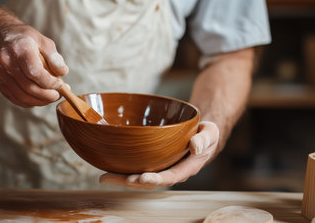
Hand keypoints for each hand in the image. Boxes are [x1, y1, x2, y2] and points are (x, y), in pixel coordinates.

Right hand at [0, 24, 68, 107]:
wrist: (0, 36)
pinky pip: (14, 98)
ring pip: (21, 96)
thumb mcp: (43, 41)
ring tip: (51, 97)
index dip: (49, 82)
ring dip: (39, 101)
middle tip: (58, 95)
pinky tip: (39, 99)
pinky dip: (29, 102)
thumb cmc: (25, 38)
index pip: (35, 72)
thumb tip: (62, 73)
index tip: (61, 85)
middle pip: (28, 87)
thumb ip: (54, 57)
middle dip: (46, 95)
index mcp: (19, 49)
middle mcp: (6, 61)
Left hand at [99, 121, 219, 188]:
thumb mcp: (210, 133)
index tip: (141, 179)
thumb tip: (195, 146)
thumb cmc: (205, 134)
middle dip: (130, 182)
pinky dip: (123, 169)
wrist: (201, 134)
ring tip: (104, 178)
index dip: (155, 180)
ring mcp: (161, 168)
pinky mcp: (154, 162)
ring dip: (122, 179)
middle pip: (149, 182)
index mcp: (186, 168)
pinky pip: (138, 167)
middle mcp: (171, 171)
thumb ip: (204, 139)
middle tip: (110, 178)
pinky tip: (108, 167)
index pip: (169, 177)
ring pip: (140, 177)